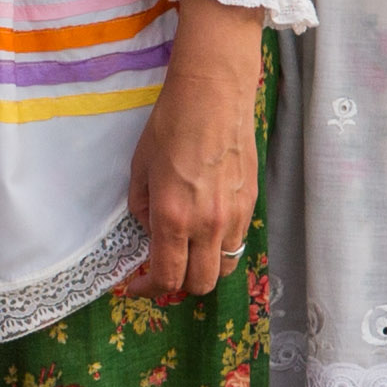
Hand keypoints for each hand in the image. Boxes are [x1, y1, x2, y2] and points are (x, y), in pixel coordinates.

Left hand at [123, 1, 263, 303]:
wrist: (214, 96)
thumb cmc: (170, 126)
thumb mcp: (139, 168)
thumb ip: (141, 208)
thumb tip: (149, 232)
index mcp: (172, 216)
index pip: (166, 276)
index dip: (148, 289)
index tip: (136, 286)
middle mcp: (207, 224)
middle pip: (200, 284)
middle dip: (177, 286)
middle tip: (161, 271)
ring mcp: (233, 216)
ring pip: (223, 268)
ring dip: (202, 270)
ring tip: (186, 254)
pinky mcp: (250, 204)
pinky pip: (236, 244)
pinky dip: (219, 249)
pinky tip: (205, 231)